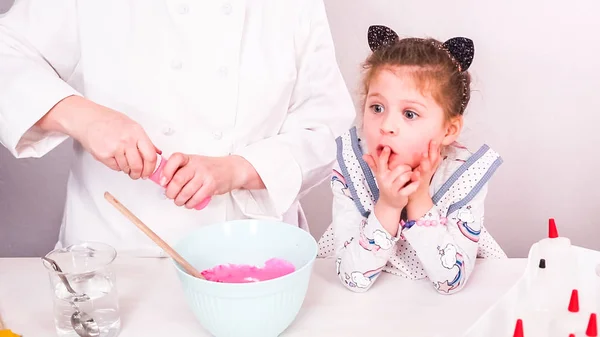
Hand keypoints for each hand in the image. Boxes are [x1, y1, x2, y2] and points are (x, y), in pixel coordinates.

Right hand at [40, 96, 160, 179]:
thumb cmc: (108, 121)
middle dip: (139, 174)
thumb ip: (145, 141)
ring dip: (127, 169)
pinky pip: (115, 167)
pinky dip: (116, 166)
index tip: (150, 172)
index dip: (151, 168)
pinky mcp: (104, 155)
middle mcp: (127, 140)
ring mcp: (115, 148)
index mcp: (137, 132)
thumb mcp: (131, 126)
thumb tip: (157, 152)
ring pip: (127, 168)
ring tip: (123, 161)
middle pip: (139, 166)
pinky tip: (114, 157)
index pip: (150, 156)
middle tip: (138, 174)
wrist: (87, 119)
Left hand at [160, 154, 252, 208]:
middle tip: (170, 195)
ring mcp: (205, 175)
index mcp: (190, 158)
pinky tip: (189, 203)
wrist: (232, 169)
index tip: (162, 181)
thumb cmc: (211, 168)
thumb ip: (180, 170)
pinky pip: (196, 198)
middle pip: (178, 179)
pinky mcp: (211, 186)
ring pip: (186, 192)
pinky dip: (190, 204)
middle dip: (170, 192)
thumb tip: (163, 181)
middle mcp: (197, 165)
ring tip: (179, 201)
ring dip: (179, 200)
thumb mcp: (194, 163)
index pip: (175, 159)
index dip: (166, 171)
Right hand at [363, 146, 419, 209]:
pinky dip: (415, 184)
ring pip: (405, 176)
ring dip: (411, 175)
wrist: (389, 204)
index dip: (384, 155)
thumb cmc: (387, 186)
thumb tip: (364, 155)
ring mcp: (392, 189)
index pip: (381, 162)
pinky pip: (410, 188)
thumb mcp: (380, 175)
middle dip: (406, 167)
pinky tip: (416, 182)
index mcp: (381, 174)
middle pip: (399, 169)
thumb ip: (374, 164)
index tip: (387, 147)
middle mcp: (385, 181)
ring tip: (411, 176)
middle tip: (408, 169)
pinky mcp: (400, 196)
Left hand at [405, 140, 440, 219]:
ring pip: (426, 170)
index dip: (435, 147)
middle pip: (433, 160)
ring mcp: (423, 178)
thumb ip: (424, 157)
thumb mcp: (423, 166)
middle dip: (433, 151)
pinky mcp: (417, 185)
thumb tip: (426, 145)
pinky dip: (416, 177)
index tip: (435, 138)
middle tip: (433, 142)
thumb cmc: (418, 178)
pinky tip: (415, 173)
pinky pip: (418, 181)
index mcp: (429, 166)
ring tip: (424, 156)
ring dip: (425, 163)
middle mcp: (428, 171)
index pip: (434, 154)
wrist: (416, 196)